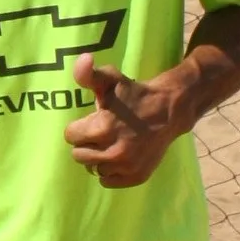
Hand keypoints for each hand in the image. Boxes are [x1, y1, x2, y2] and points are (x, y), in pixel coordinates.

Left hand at [63, 53, 184, 187]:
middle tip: (99, 133)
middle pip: (79, 155)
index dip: (78, 127)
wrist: (169, 110)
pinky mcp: (136, 177)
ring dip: (97, 158)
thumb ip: (88, 73)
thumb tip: (83, 59)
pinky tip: (117, 156)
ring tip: (109, 144)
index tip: (91, 121)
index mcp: (102, 128)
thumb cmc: (135, 94)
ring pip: (93, 169)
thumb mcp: (110, 79)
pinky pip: (108, 181)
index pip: (70, 136)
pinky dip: (110, 171)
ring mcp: (126, 167)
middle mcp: (113, 152)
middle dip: (86, 143)